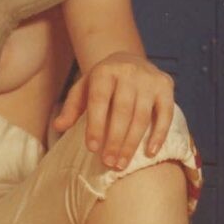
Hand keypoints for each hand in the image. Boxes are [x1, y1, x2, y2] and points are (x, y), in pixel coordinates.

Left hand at [52, 52, 174, 169]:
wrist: (129, 59)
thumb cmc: (103, 81)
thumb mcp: (84, 87)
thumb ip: (72, 107)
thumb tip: (58, 126)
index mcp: (104, 71)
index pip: (99, 100)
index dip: (96, 125)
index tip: (92, 148)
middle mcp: (128, 71)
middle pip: (122, 111)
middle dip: (115, 140)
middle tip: (109, 162)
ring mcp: (149, 78)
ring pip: (142, 115)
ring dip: (132, 143)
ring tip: (122, 163)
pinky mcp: (165, 85)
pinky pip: (165, 113)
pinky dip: (159, 134)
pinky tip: (150, 152)